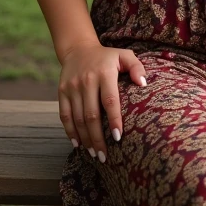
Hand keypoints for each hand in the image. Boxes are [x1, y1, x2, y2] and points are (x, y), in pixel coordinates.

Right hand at [58, 41, 147, 161]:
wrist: (78, 49)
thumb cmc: (107, 57)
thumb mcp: (124, 55)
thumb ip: (136, 67)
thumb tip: (143, 84)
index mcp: (104, 72)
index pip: (109, 100)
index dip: (114, 119)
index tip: (118, 137)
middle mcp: (86, 80)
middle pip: (91, 114)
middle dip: (98, 138)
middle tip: (104, 156)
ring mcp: (72, 86)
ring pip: (78, 118)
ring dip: (85, 139)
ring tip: (94, 154)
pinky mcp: (62, 91)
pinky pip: (64, 115)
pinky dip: (70, 131)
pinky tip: (78, 144)